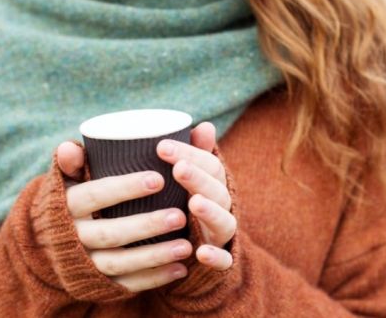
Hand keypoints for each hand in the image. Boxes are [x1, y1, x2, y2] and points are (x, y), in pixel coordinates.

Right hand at [54, 141, 191, 292]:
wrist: (52, 242)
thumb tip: (69, 146)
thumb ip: (73, 161)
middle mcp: (75, 236)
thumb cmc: (74, 198)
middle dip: (146, 226)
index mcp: (68, 205)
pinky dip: (155, 278)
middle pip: (110, 233)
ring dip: (155, 256)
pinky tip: (180, 268)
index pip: (94, 195)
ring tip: (186, 246)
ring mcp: (87, 263)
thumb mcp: (68, 179)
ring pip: (120, 263)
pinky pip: (127, 285)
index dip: (124, 188)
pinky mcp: (101, 283)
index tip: (158, 180)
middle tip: (179, 216)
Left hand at [156, 122, 235, 270]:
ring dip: (211, 211)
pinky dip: (216, 257)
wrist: (205, 256)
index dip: (190, 153)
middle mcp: (222, 207)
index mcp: (214, 185)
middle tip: (178, 167)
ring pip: (224, 221)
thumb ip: (194, 156)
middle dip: (198, 178)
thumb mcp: (189, 182)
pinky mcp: (222, 261)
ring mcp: (222, 235)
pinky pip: (224, 261)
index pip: (210, 164)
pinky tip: (201, 253)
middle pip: (217, 189)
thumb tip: (205, 124)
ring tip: (194, 203)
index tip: (161, 146)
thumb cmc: (189, 209)